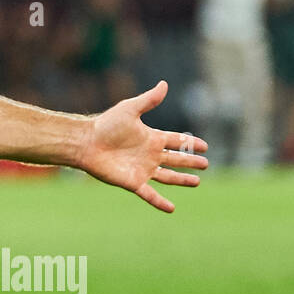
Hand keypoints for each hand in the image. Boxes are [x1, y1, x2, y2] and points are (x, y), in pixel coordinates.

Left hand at [76, 80, 207, 212]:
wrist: (86, 143)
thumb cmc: (106, 125)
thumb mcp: (130, 109)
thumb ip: (149, 100)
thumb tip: (164, 83)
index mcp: (151, 138)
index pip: (177, 141)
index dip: (190, 143)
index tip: (205, 146)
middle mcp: (149, 154)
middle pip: (175, 159)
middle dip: (190, 161)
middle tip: (206, 164)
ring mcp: (142, 169)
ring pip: (168, 177)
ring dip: (182, 180)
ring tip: (197, 181)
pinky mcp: (133, 182)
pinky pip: (150, 194)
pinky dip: (160, 202)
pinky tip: (171, 209)